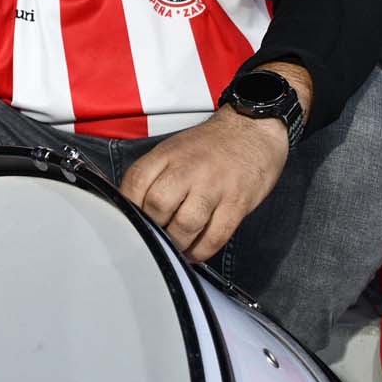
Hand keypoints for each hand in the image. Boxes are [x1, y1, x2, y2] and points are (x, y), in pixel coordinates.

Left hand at [121, 107, 290, 262]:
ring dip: (176, 244)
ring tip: (175, 247)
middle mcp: (189, 169)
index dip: (129, 207)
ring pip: (185, 225)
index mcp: (168, 154)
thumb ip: (153, 175)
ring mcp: (215, 186)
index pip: (136, 182)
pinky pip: (215, 236)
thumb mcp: (173, 149)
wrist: (252, 129)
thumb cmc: (210, 145)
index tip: (131, 221)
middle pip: (158, 205)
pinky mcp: (237, 203)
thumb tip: (131, 208)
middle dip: (153, 227)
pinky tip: (195, 252)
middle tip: (155, 235)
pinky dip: (201, 251)